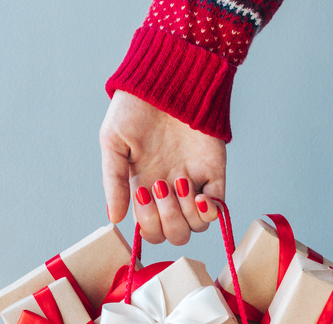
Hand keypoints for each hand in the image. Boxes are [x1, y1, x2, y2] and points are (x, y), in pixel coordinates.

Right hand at [100, 90, 225, 244]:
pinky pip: (218, 209)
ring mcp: (194, 183)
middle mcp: (169, 191)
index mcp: (142, 187)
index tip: (142, 193)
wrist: (166, 79)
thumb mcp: (113, 142)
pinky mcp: (215, 172)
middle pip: (175, 234)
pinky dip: (210, 212)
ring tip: (180, 182)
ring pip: (196, 226)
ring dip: (186, 213)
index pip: (149, 230)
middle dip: (167, 221)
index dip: (147, 224)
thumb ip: (113, 182)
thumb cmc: (135, 106)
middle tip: (161, 187)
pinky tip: (200, 197)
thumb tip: (116, 219)